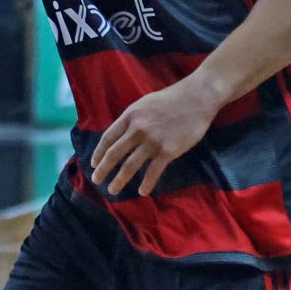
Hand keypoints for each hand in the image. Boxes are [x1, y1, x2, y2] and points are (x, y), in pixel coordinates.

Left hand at [90, 77, 220, 196]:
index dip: (99, 152)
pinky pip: (153, 171)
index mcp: (130, 116)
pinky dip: (147, 184)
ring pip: (130, 165)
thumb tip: (121, 134)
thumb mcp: (144, 104)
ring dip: (119, 180)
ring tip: (113, 191)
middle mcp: (138, 129)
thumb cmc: (171, 99)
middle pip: (115, 153)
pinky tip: (142, 192)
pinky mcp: (168, 150)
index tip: (94, 164)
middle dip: (103, 170)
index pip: (108, 137)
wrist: (196, 98)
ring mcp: (152, 141)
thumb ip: (132, 119)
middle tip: (96, 181)